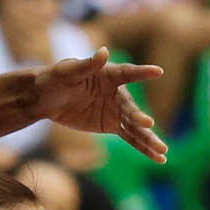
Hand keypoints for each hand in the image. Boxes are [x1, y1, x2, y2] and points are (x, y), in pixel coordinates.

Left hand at [33, 49, 168, 162]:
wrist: (46, 99)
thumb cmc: (55, 79)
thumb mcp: (67, 72)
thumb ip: (86, 65)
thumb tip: (104, 51)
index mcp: (109, 74)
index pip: (128, 73)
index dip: (142, 73)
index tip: (158, 72)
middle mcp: (118, 92)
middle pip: (131, 108)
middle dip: (140, 118)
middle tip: (148, 124)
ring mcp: (117, 111)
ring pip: (135, 127)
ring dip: (149, 139)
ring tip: (163, 152)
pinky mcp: (112, 125)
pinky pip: (131, 138)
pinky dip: (144, 148)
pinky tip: (159, 158)